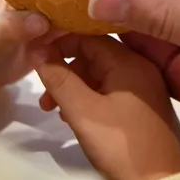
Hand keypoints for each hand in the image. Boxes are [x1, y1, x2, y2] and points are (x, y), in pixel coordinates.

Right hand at [33, 35, 179, 179]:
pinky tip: (74, 115)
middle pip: (94, 52)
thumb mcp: (83, 111)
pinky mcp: (144, 107)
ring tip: (52, 107)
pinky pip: (110, 89)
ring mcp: (145, 88)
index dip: (59, 39)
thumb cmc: (122, 146)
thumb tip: (37, 48)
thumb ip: (58, 78)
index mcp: (130, 61)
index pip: (89, 34)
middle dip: (64, 66)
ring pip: (100, 73)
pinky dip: (89, 96)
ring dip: (73, 84)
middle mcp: (140, 67)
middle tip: (43, 88)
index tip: (35, 51)